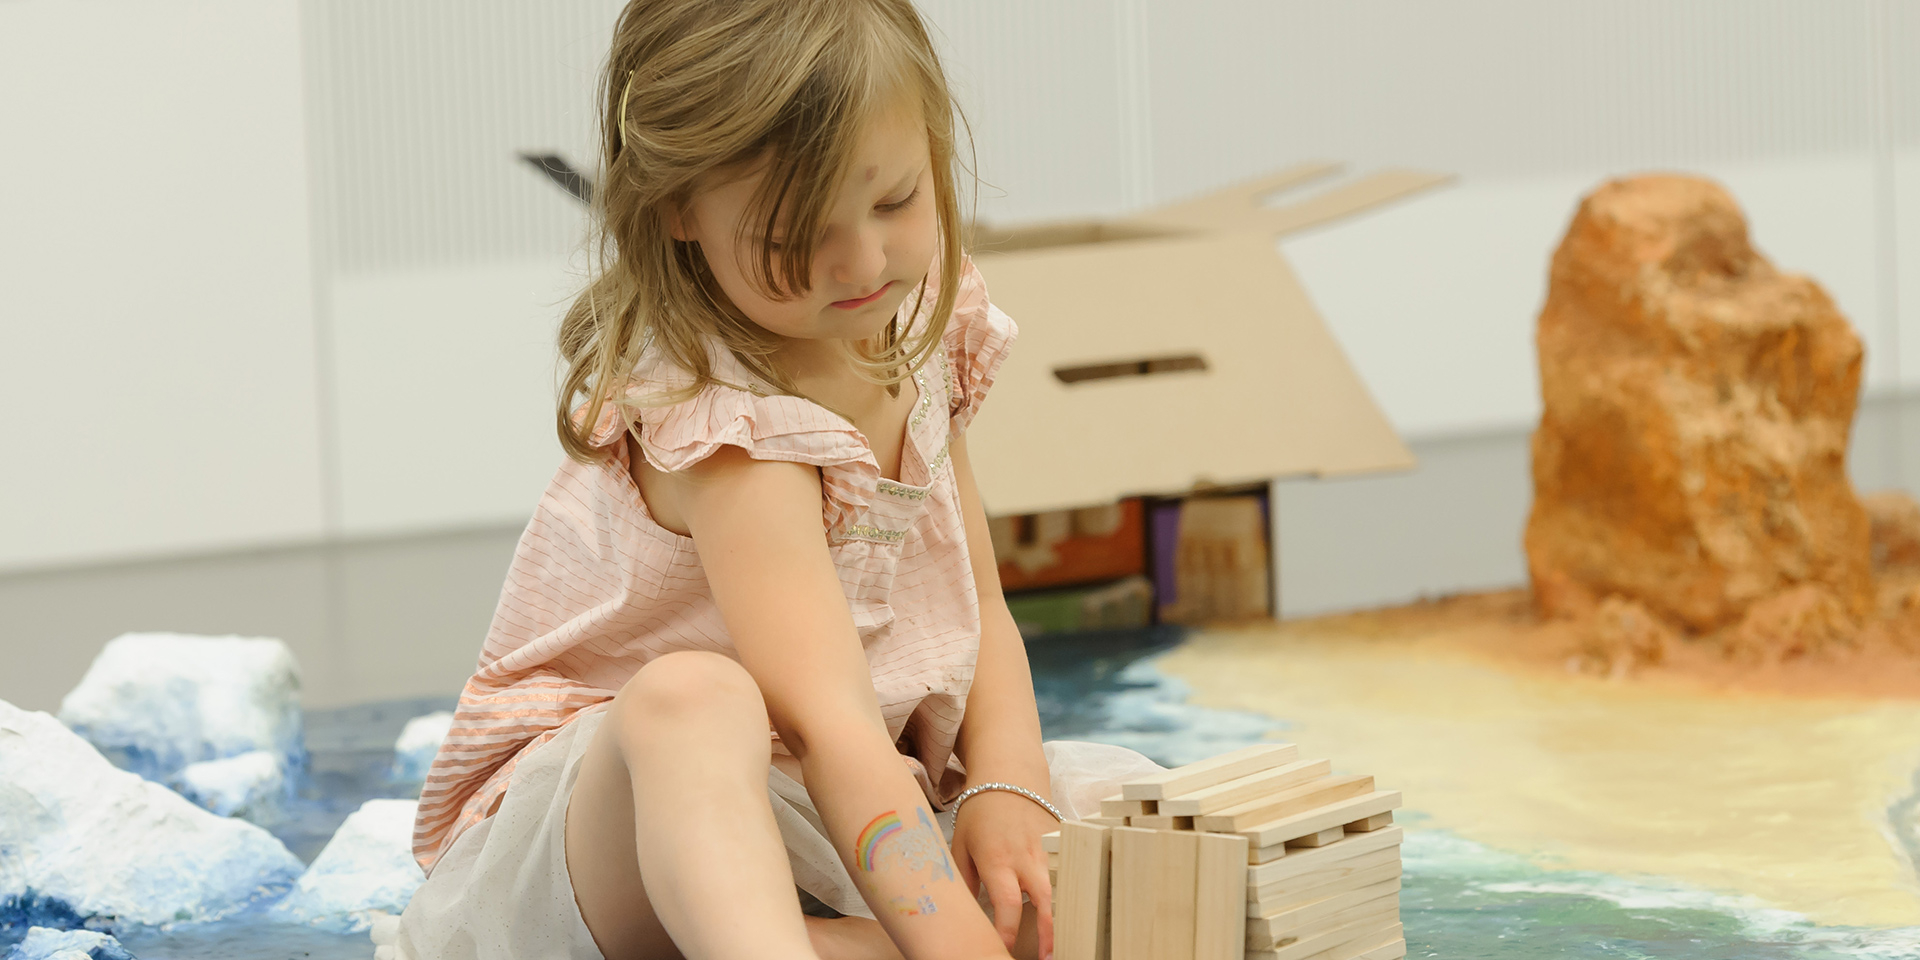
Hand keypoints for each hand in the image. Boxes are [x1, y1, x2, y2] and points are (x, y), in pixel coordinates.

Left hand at [949, 789, 1056, 959]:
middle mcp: (1025, 857)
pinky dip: (1067, 893)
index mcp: (997, 859)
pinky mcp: (1060, 845)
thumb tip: (966, 914)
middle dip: (1047, 932)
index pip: (1006, 904)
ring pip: (1059, 889)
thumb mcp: (961, 845)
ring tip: (1061, 944)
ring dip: (1061, 916)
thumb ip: (965, 881)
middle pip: (1044, 900)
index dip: (1005, 932)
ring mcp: (1047, 851)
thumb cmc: (979, 811)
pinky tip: (1068, 911)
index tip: (1002, 949)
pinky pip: (1064, 873)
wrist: (1009, 775)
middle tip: (1048, 957)